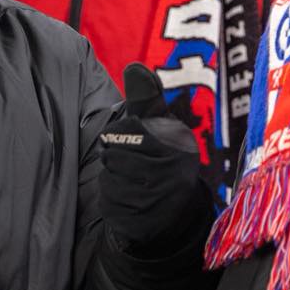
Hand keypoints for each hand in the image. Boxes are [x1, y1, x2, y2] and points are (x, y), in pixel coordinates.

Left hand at [100, 63, 204, 252]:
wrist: (175, 215)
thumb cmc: (162, 159)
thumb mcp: (161, 125)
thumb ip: (146, 99)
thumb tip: (134, 67)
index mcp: (179, 143)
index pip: (128, 129)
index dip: (120, 135)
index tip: (131, 141)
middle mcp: (176, 172)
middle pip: (115, 156)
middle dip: (114, 159)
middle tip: (128, 164)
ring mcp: (162, 200)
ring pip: (110, 180)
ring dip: (111, 180)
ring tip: (130, 182)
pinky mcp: (147, 222)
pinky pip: (111, 204)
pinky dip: (111, 201)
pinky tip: (128, 201)